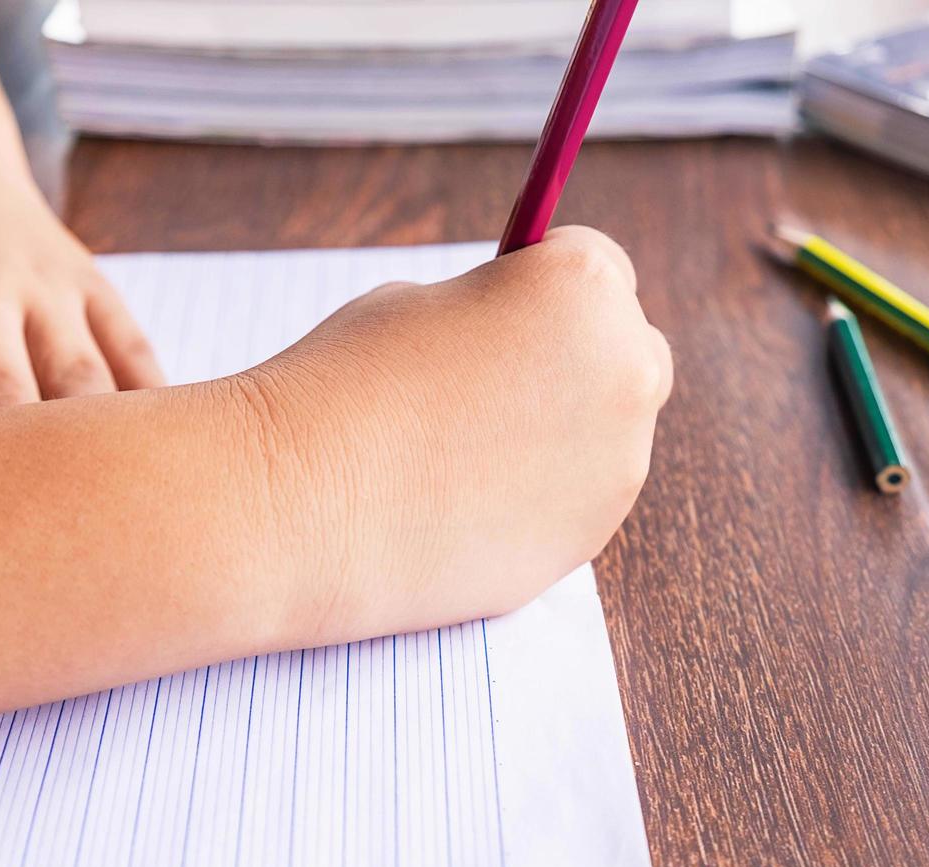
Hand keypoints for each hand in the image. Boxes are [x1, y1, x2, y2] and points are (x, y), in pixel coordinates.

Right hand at [245, 225, 672, 632]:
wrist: (302, 505)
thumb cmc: (346, 385)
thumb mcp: (421, 305)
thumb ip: (493, 316)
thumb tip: (524, 346)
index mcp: (583, 288)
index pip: (602, 266)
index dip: (546, 283)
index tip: (515, 306)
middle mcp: (626, 372)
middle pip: (626, 350)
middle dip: (577, 356)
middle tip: (502, 379)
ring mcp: (618, 465)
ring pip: (609, 436)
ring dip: (563, 433)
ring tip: (468, 452)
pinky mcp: (590, 538)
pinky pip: (579, 502)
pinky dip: (541, 498)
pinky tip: (467, 503)